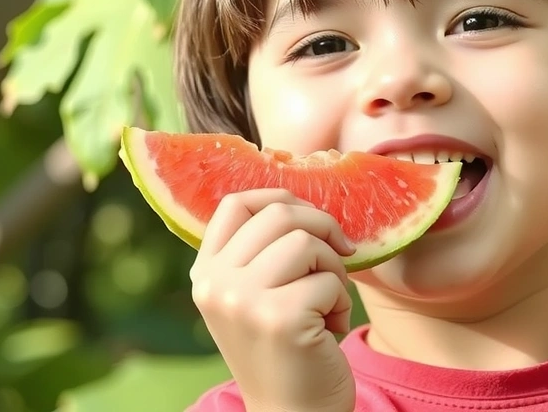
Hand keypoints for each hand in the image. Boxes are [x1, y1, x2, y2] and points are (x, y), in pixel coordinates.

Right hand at [190, 189, 356, 411]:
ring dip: (333, 270)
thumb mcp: (257, 296)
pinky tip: (330, 332)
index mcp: (206, 273)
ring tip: (328, 303)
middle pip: (280, 213)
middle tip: (338, 259)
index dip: (282, 197)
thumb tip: (302, 200)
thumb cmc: (286, 350)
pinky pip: (329, 280)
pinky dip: (342, 304)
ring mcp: (243, 301)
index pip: (237, 202)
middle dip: (323, 230)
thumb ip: (262, 251)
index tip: (311, 220)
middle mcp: (215, 284)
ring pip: (307, 242)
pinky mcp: (279, 319)